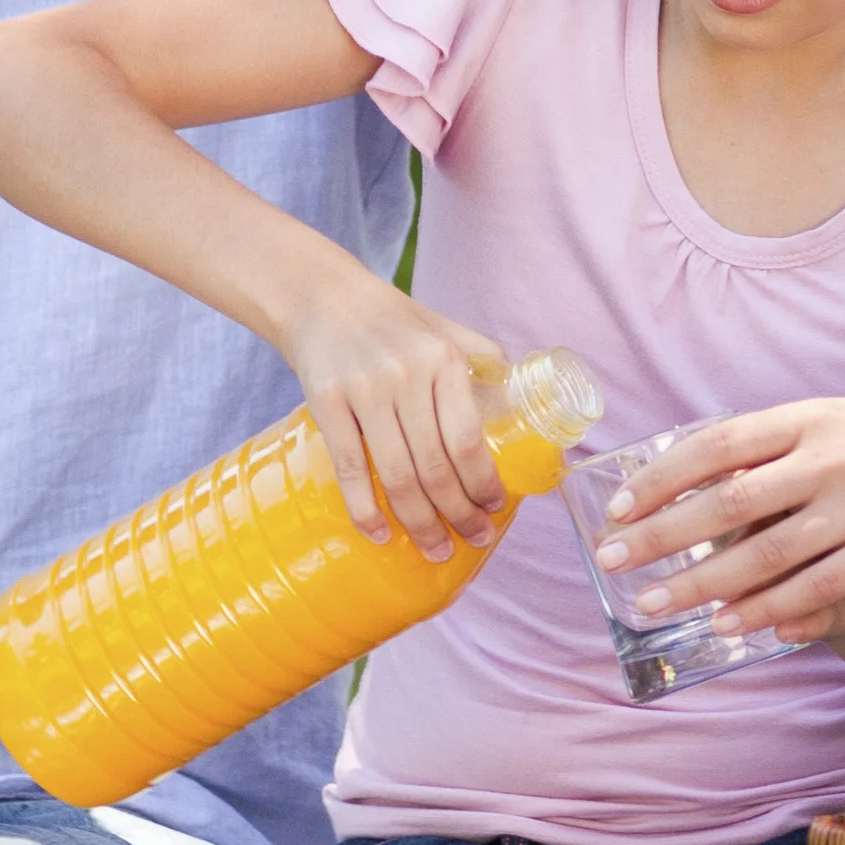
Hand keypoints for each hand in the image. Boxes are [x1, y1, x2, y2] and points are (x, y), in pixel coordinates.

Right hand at [280, 270, 513, 557]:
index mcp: (443, 360)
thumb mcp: (445, 329)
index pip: (469, 437)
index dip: (484, 483)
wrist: (321, 296)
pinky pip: (348, 466)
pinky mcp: (325, 400)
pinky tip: (381, 534)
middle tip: (473, 540)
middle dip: (459, 514)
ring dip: (419, 522)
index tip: (495, 509)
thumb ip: (483, 361)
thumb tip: (523, 407)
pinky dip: (365, 508)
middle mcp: (406, 374)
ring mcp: (364, 389)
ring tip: (435, 549)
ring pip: (396, 474)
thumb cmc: (391, 320)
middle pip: (435, 466)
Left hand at [592, 394, 844, 637]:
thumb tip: (694, 477)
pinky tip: (733, 625)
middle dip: (663, 537)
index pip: (715, 447)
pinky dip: (771, 608)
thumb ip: (769, 449)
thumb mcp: (829, 421)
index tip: (615, 508)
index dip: (661, 479)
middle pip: (729, 504)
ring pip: (767, 554)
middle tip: (612, 562)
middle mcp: (828, 459)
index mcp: (805, 419)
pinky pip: (819, 586)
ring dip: (705, 584)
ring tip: (657, 604)